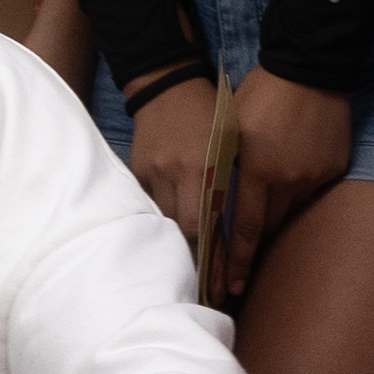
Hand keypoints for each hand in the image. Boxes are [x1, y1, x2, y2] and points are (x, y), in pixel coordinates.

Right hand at [125, 71, 224, 274]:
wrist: (166, 84)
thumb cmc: (210, 114)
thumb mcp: (230, 144)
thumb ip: (230, 184)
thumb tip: (239, 229)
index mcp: (203, 165)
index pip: (207, 224)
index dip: (214, 257)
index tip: (222, 285)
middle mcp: (174, 172)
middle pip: (182, 230)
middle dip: (195, 260)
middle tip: (207, 289)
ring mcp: (150, 173)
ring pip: (161, 222)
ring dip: (175, 246)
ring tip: (186, 273)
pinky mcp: (135, 171)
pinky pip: (147, 206)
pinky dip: (158, 222)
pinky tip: (163, 240)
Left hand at [209, 67, 347, 296]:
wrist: (307, 67)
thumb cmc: (257, 95)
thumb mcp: (229, 131)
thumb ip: (224, 173)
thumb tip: (214, 212)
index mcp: (255, 170)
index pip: (245, 231)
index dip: (236, 263)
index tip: (229, 288)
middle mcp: (287, 179)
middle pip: (269, 228)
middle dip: (253, 250)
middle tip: (238, 277)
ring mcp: (313, 175)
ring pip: (290, 211)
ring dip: (275, 217)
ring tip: (263, 222)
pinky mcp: (333, 168)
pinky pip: (310, 192)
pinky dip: (296, 192)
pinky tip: (289, 179)